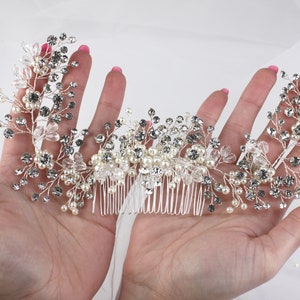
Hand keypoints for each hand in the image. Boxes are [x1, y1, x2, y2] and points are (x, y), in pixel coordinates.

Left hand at [0, 47, 125, 298]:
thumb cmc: (7, 263)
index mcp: (18, 171)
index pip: (28, 116)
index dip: (37, 85)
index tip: (47, 55)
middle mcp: (50, 175)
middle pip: (64, 120)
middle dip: (73, 87)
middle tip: (84, 57)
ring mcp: (79, 189)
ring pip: (95, 140)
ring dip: (106, 109)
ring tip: (117, 77)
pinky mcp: (103, 208)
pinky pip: (122, 173)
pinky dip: (134, 151)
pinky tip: (144, 128)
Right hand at [119, 67, 299, 299]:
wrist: (155, 280)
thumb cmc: (206, 278)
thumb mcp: (259, 260)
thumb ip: (290, 231)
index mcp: (256, 207)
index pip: (287, 166)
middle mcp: (234, 187)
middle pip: (262, 141)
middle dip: (281, 112)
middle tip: (295, 84)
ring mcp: (206, 175)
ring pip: (232, 131)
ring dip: (249, 104)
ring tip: (265, 75)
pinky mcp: (178, 171)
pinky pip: (194, 137)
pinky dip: (206, 116)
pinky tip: (220, 96)